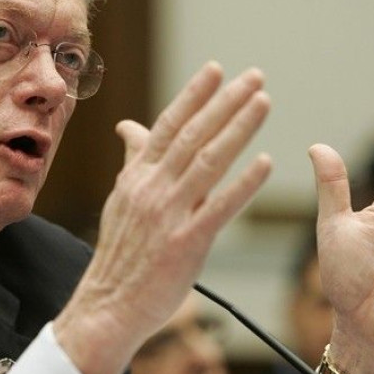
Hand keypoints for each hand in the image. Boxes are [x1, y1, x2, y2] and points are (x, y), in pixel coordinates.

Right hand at [54, 62, 271, 373]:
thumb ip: (133, 159)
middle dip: (226, 102)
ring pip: (209, 162)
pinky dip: (243, 184)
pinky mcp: (186, 243)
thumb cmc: (121, 251)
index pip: (169, 125)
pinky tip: (264, 163)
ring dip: (238, 129)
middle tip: (254, 77)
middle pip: (194, 135)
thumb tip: (131, 126)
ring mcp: (168, 214)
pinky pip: (219, 208)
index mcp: (137, 175)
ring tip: (263, 103)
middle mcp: (152, 187)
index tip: (216, 70)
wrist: (109, 303)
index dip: (194, 95)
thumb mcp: (121, 198)